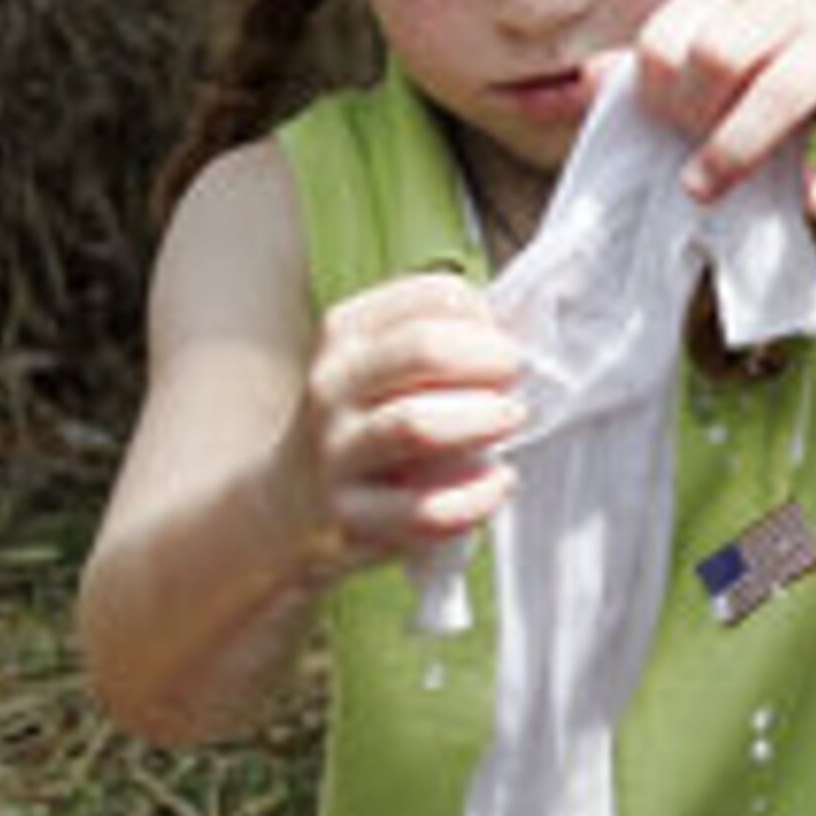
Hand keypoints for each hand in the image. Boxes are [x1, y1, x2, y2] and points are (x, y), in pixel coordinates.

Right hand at [300, 269, 527, 566]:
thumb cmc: (368, 425)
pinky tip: (499, 483)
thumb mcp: (383, 367)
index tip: (499, 346)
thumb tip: (525, 336)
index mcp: (347, 333)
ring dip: (482, 420)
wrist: (291, 505)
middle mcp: (333, 384)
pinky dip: (478, 496)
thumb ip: (443, 343)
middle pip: (424, 349)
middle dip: (489, 360)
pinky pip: (427, 509)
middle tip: (515, 380)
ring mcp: (336, 452)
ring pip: (417, 424)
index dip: (486, 319)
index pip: (436, 298)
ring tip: (511, 420)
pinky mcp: (351, 517)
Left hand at [623, 0, 815, 231]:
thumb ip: (652, 68)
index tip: (663, 128)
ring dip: (736, 148)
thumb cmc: (792, 57)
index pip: (667, 35)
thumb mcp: (725, 43)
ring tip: (707, 190)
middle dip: (692, 117)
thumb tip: (566, 90)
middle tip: (691, 161)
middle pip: (718, 55)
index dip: (652, 94)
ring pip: (782, 88)